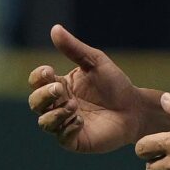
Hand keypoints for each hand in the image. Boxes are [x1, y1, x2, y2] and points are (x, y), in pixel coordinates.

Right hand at [27, 24, 144, 152]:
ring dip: (55, 113)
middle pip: (35, 103)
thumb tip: (55, 28)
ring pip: (45, 122)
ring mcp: (65, 123)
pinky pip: (62, 138)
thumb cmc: (115, 84)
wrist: (134, 108)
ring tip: (73, 106)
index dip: (38, 77)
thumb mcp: (95, 62)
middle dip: (43, 96)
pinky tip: (80, 120)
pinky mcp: (76, 140)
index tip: (49, 71)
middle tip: (60, 90)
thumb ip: (74, 49)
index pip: (37, 82)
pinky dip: (67, 129)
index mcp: (60, 85)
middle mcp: (58, 105)